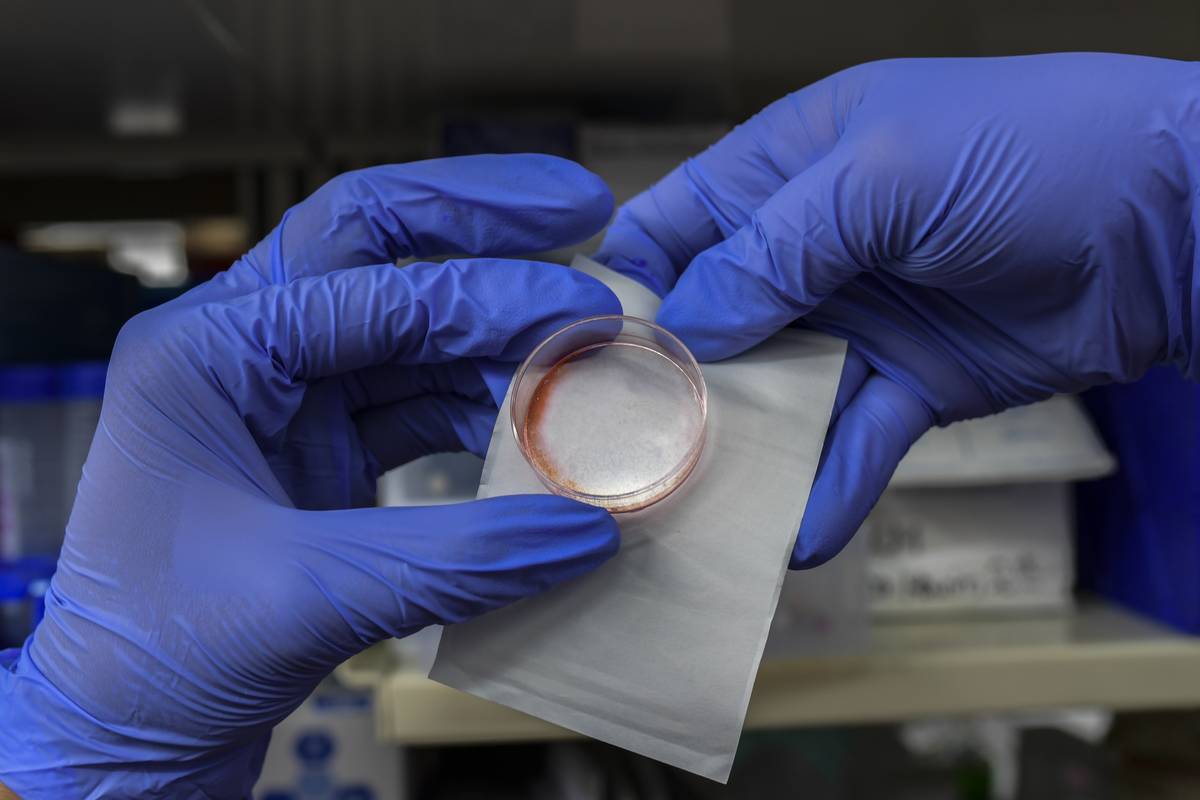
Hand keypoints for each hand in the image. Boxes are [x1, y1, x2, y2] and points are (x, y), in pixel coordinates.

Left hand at [0, 155, 621, 798]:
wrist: (127, 727)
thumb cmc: (162, 656)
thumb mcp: (310, 595)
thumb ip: (459, 558)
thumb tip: (584, 528)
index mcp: (205, 354)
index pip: (367, 284)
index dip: (488, 291)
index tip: (583, 300)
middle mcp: (243, 351)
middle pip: (375, 245)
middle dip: (479, 220)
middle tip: (582, 205)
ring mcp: (285, 395)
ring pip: (408, 323)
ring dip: (497, 331)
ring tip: (584, 345)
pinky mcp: (320, 443)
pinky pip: (415, 395)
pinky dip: (482, 401)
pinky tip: (540, 415)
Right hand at [597, 53, 1199, 566]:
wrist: (1175, 218)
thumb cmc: (1028, 152)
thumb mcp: (881, 177)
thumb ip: (772, 251)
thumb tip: (682, 331)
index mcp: (786, 169)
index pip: (674, 227)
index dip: (626, 288)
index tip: (581, 360)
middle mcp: (809, 248)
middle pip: (711, 324)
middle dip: (671, 388)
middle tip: (623, 460)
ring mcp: (859, 320)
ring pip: (776, 396)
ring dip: (742, 454)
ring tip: (696, 517)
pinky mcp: (912, 383)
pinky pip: (854, 442)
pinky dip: (828, 488)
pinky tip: (798, 539)